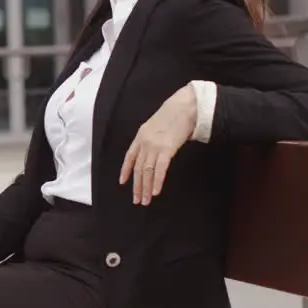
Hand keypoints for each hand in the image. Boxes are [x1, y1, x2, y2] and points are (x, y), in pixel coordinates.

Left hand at [120, 84, 197, 205]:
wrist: (185, 107)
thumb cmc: (174, 115)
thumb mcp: (156, 125)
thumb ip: (151, 138)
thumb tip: (152, 152)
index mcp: (140, 136)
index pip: (129, 157)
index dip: (125, 170)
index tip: (122, 182)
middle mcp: (144, 142)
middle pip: (138, 168)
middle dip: (137, 186)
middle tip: (136, 200)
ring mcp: (154, 146)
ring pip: (147, 172)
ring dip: (146, 188)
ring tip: (145, 200)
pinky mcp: (166, 149)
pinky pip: (159, 170)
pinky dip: (157, 182)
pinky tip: (155, 192)